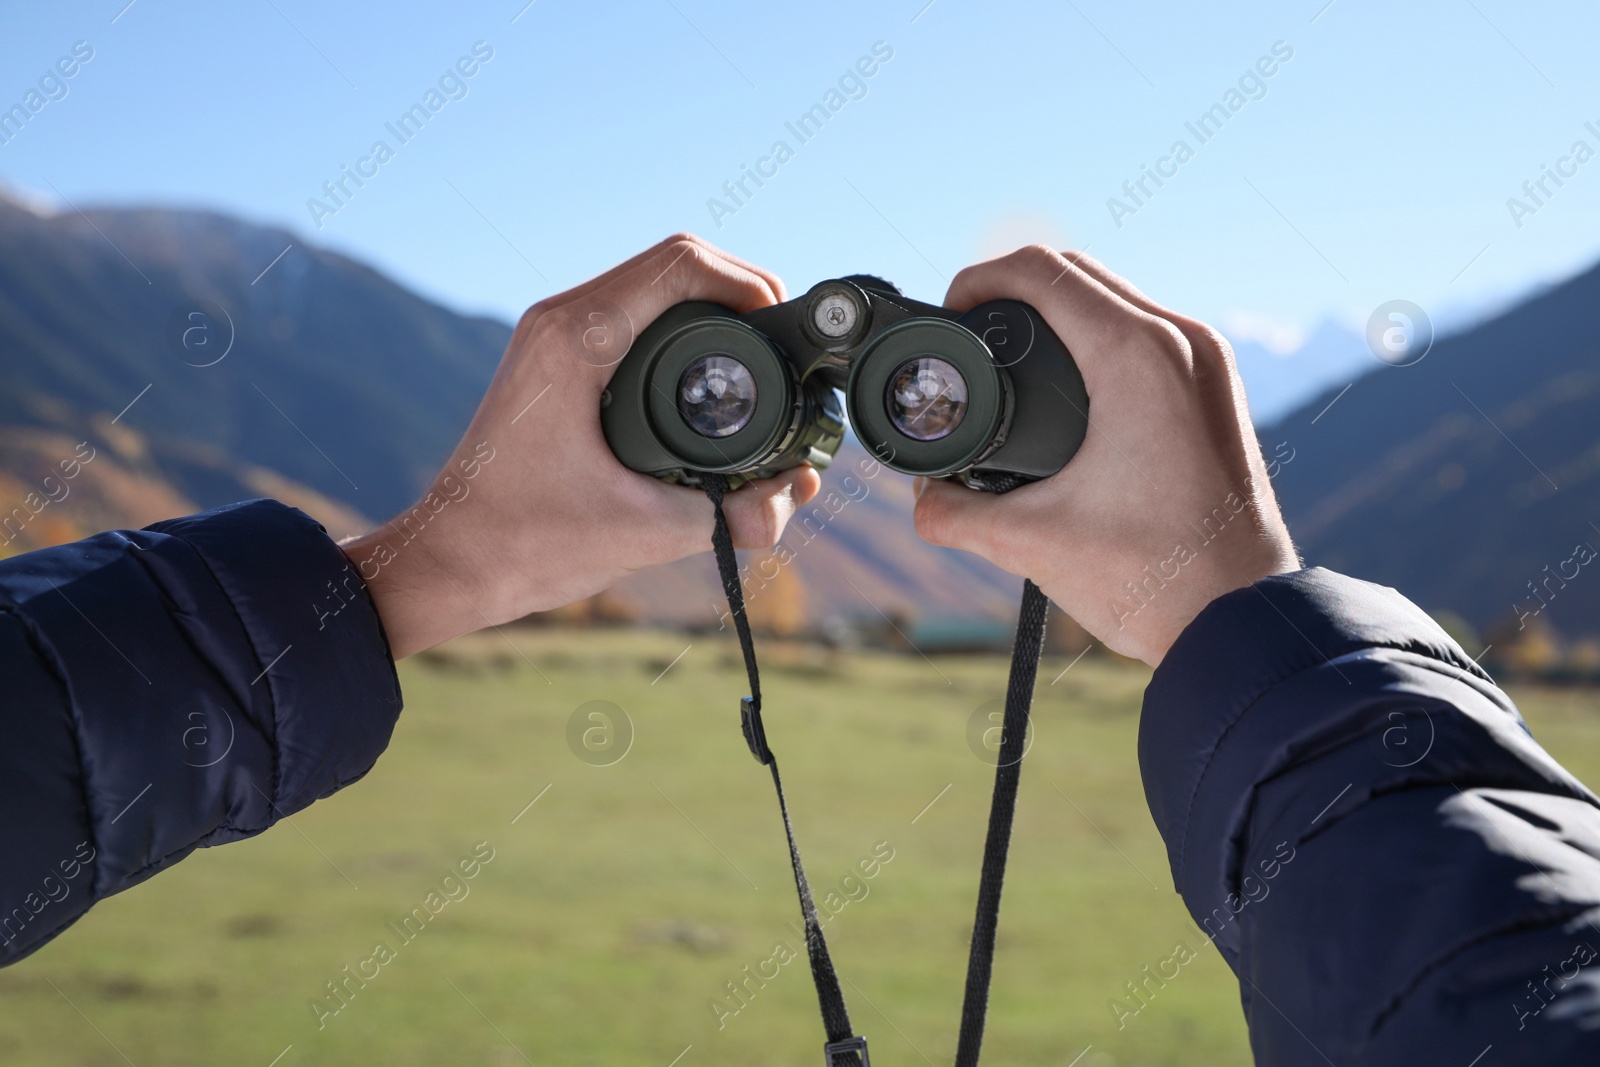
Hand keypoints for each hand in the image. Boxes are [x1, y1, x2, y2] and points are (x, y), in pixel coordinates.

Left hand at [341, 235, 821, 658]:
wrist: (448, 562)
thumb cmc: (523, 545)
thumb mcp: (645, 533)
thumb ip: (732, 517)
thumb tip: (794, 497)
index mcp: (575, 340)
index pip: (682, 264)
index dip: (750, 284)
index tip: (785, 330)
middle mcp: (561, 321)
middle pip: (677, 262)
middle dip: (743, 294)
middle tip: (784, 347)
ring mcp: (556, 335)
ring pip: (656, 285)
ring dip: (714, 309)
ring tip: (760, 357)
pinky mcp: (558, 359)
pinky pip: (635, 316)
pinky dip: (683, 331)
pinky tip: (710, 379)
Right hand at [912, 247, 1299, 664]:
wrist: (1240, 621)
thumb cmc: (1155, 579)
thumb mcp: (1031, 542)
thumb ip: (955, 514)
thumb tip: (921, 497)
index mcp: (1136, 356)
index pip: (1040, 271)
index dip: (977, 279)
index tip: (949, 311)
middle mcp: (1181, 340)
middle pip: (1077, 270)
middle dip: (1012, 288)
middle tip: (968, 331)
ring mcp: (1208, 360)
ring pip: (1116, 293)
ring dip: (1058, 307)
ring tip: (1009, 350)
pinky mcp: (1218, 386)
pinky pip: (1148, 328)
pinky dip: (1099, 334)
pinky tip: (1068, 381)